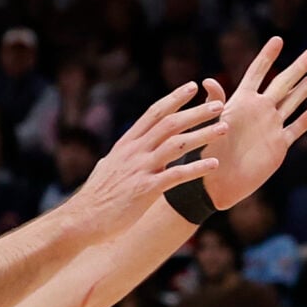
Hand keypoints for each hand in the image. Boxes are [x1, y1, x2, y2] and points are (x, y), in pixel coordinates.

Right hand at [80, 81, 227, 220]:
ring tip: (224, 128)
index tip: (192, 86)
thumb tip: (109, 157)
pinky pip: (176, 175)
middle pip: (170, 123)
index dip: (174, 99)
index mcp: (127, 144)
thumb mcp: (104, 171)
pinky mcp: (145, 190)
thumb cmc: (95, 198)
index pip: (153, 113)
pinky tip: (214, 164)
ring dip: (203, 134)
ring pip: (177, 144)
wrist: (81, 220)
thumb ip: (112, 161)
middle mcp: (134, 151)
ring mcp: (140, 169)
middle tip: (219, 103)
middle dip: (196, 111)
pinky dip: (196, 168)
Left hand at [202, 38, 306, 209]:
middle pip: (283, 84)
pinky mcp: (278, 145)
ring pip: (292, 103)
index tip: (278, 40)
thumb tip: (207, 81)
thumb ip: (215, 103)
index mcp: (242, 102)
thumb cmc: (207, 153)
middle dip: (298, 68)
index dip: (267, 56)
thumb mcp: (210, 124)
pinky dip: (305, 120)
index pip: (257, 72)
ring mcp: (270, 127)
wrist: (216, 183)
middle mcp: (259, 110)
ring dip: (306, 89)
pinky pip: (295, 129)